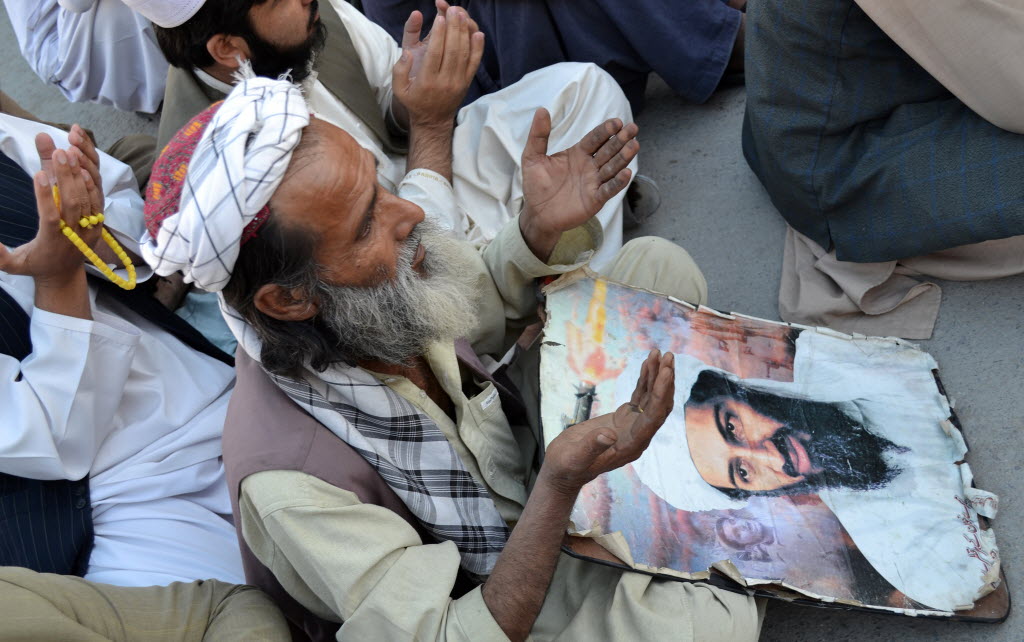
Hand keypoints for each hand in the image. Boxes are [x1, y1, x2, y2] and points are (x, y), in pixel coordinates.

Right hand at [0, 135, 102, 287]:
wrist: (64, 274)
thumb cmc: (35, 264)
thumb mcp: (14, 265)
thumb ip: (0, 257)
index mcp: (52, 242)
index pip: (51, 217)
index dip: (45, 197)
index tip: (38, 174)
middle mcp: (74, 234)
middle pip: (73, 203)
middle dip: (66, 176)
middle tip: (59, 151)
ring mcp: (89, 227)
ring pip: (87, 197)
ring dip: (80, 172)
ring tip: (71, 149)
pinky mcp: (98, 221)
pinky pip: (97, 198)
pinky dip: (91, 179)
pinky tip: (83, 161)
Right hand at [392, 4, 483, 128]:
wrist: (433, 121)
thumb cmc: (414, 101)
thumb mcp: (398, 89)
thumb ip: (400, 70)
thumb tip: (408, 52)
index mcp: (427, 81)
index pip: (435, 53)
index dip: (439, 33)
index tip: (440, 17)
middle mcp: (445, 81)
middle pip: (452, 50)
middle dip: (454, 27)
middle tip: (453, 9)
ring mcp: (458, 82)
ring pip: (464, 53)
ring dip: (464, 32)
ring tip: (461, 14)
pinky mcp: (467, 82)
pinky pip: (475, 63)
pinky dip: (478, 47)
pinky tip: (477, 32)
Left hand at [519, 109, 638, 261]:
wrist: (537, 214)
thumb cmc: (536, 185)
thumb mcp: (532, 157)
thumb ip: (538, 135)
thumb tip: (541, 109)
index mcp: (578, 153)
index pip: (595, 138)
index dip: (605, 131)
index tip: (616, 122)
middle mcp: (589, 166)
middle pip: (608, 150)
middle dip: (621, 139)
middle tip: (632, 128)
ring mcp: (594, 182)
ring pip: (612, 167)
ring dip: (623, 157)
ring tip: (634, 145)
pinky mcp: (595, 199)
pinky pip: (609, 189)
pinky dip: (618, 182)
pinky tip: (626, 173)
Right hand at [542, 350, 674, 496]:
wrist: (563, 470)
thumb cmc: (567, 467)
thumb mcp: (575, 458)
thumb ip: (592, 447)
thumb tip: (608, 435)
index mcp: (631, 446)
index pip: (654, 418)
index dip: (661, 394)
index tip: (666, 372)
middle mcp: (638, 435)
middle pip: (659, 406)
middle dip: (665, 381)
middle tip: (668, 355)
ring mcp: (632, 426)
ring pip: (652, 399)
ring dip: (657, 376)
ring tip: (660, 353)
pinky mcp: (624, 418)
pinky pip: (640, 397)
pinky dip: (645, 380)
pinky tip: (647, 364)